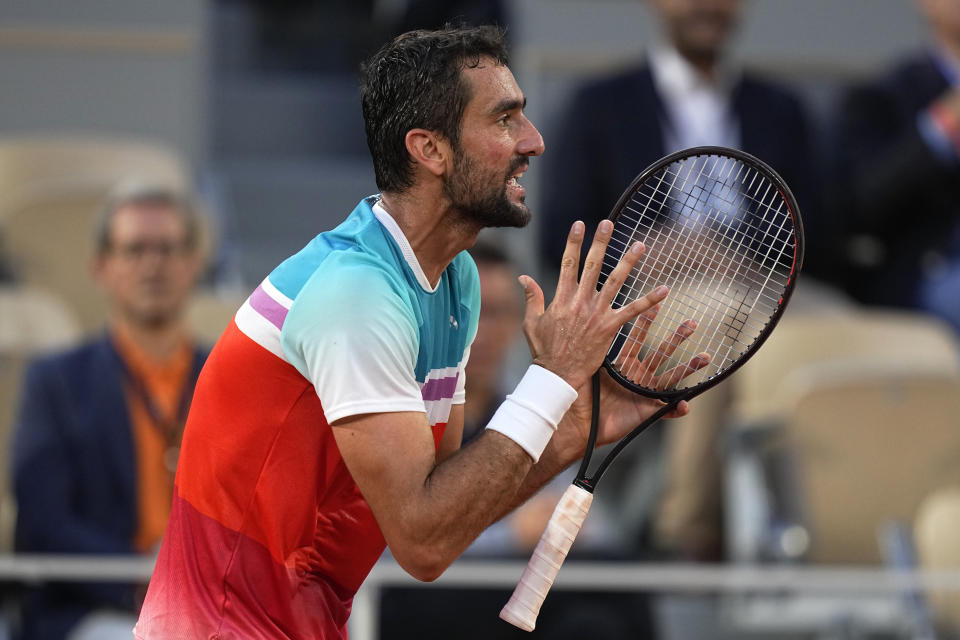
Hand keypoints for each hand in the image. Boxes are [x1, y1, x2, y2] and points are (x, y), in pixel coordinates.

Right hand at [519, 220, 668, 390]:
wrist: (557, 375)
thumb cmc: (544, 351)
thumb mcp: (532, 322)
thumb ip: (532, 297)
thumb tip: (523, 277)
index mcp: (561, 298)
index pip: (568, 263)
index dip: (573, 242)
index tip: (579, 224)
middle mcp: (580, 301)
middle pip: (592, 265)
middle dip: (600, 242)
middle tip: (608, 223)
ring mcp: (596, 313)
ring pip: (615, 282)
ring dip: (628, 262)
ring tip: (640, 244)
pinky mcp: (610, 328)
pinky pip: (632, 311)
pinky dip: (649, 301)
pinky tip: (664, 290)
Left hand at [559, 308, 710, 450]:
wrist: (579, 424)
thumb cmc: (579, 396)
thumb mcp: (588, 370)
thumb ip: (591, 351)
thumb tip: (586, 326)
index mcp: (623, 364)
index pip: (638, 338)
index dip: (647, 322)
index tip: (656, 304)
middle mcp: (637, 376)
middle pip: (661, 352)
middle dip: (677, 338)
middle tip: (692, 323)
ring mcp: (644, 393)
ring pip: (671, 377)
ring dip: (689, 367)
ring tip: (705, 357)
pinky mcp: (647, 412)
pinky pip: (667, 411)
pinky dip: (677, 409)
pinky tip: (686, 405)